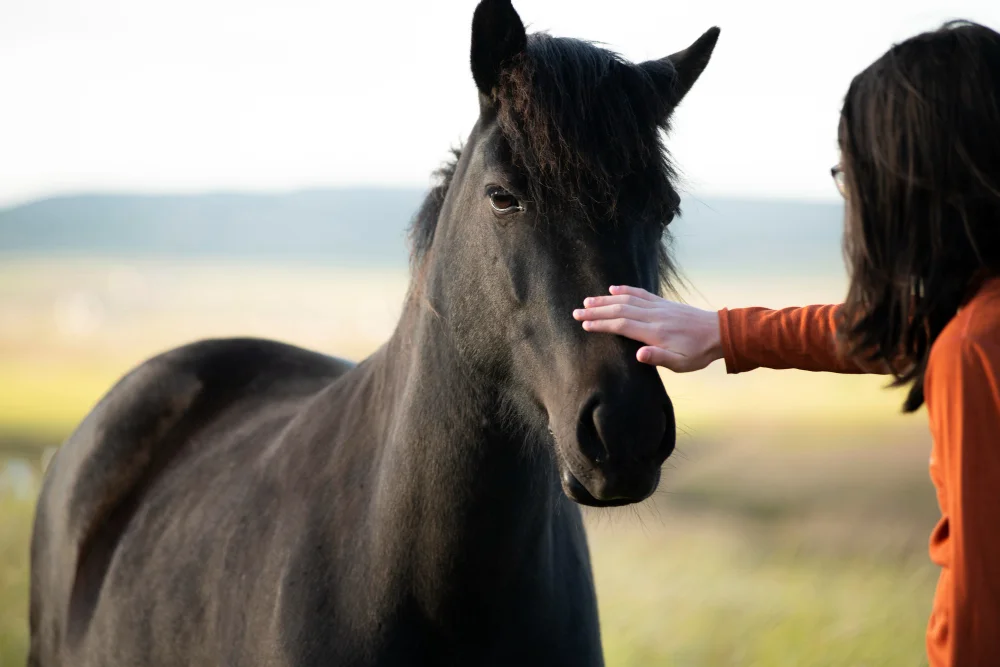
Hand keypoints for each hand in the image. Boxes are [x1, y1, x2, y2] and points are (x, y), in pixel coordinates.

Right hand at [572, 285, 722, 371]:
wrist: (719, 333)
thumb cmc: (698, 353)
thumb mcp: (681, 364)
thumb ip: (659, 358)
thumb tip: (638, 355)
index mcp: (656, 332)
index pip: (623, 325)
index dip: (602, 324)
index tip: (585, 325)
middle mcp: (654, 316)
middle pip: (619, 310)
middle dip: (596, 311)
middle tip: (576, 312)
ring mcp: (658, 307)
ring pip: (627, 300)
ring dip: (605, 300)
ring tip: (587, 301)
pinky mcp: (663, 303)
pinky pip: (640, 294)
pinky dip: (625, 290)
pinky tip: (613, 289)